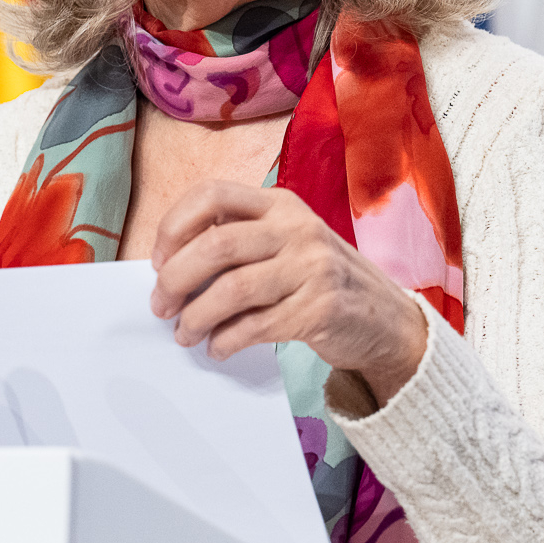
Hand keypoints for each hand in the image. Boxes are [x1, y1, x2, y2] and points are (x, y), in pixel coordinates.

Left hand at [147, 180, 428, 402]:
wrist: (385, 318)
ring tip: (185, 333)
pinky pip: (255, 326)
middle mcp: (296, 228)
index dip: (174, 226)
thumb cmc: (318, 279)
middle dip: (175, 279)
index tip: (157, 260)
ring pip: (232, 290)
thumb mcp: (285, 243)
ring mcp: (312, 268)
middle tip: (161, 305)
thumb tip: (168, 271)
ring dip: (196, 317)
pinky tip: (218, 347)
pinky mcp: (320, 310)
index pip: (211, 195)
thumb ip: (238, 243)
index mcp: (279, 204)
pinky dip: (226, 340)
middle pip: (216, 245)